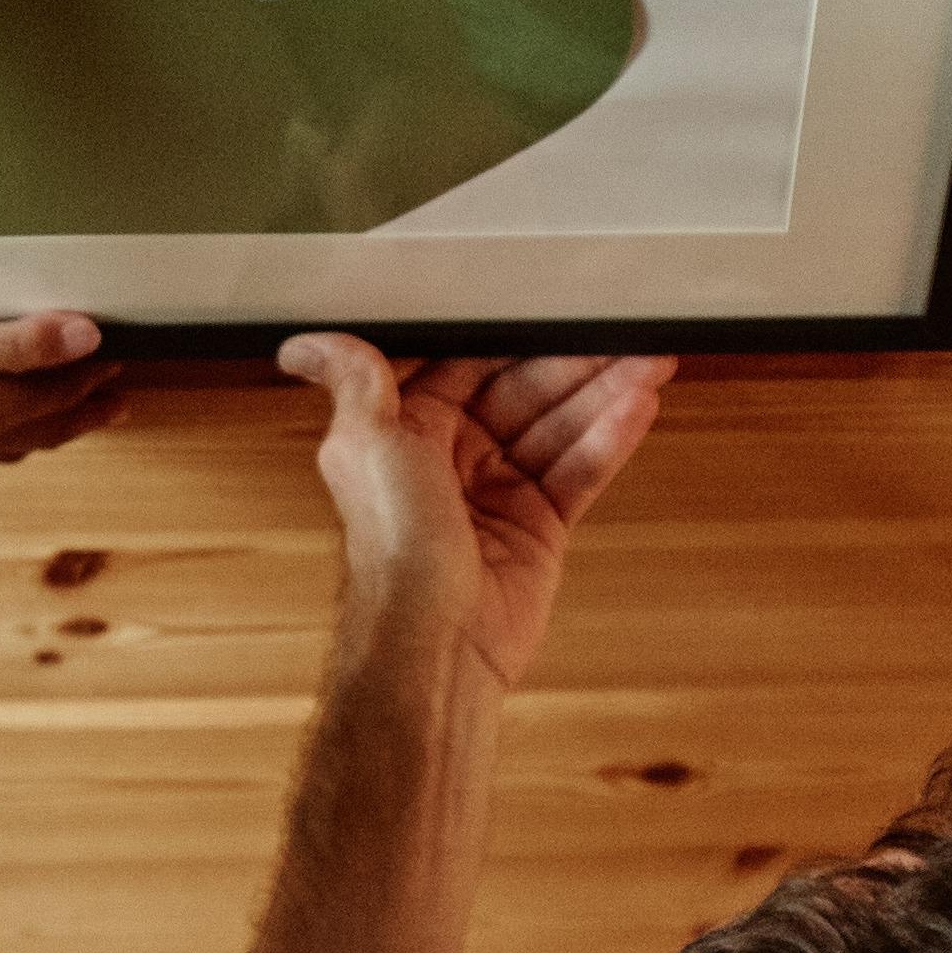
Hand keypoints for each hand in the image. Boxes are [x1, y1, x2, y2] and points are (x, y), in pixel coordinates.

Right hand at [0, 309, 122, 467]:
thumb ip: (24, 342)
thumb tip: (86, 338)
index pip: (60, 392)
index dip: (93, 376)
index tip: (118, 361)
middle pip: (47, 423)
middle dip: (84, 412)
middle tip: (115, 406)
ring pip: (15, 437)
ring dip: (48, 426)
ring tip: (66, 418)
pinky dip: (3, 434)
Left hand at [279, 338, 670, 694]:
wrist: (436, 643)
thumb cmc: (393, 550)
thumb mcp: (366, 447)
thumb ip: (356, 385)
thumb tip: (302, 345)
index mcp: (409, 433)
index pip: (470, 367)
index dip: (514, 338)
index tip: (552, 309)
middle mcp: (453, 460)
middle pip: (524, 393)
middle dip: (574, 363)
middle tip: (622, 333)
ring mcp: (499, 493)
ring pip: (560, 428)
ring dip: (604, 393)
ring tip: (649, 361)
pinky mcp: (538, 527)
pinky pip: (579, 472)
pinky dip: (609, 440)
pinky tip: (637, 406)